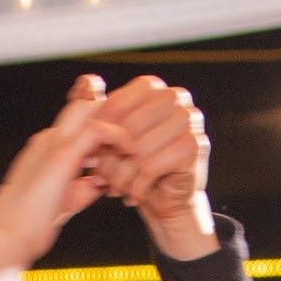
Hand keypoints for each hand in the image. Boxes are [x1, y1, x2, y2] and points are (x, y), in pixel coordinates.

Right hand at [0, 81, 127, 270]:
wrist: (7, 237)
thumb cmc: (28, 227)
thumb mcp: (64, 202)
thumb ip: (83, 187)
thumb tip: (103, 183)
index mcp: (47, 147)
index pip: (79, 118)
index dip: (103, 121)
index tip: (122, 141)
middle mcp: (49, 138)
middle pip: (84, 102)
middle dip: (112, 109)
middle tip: (134, 130)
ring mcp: (53, 142)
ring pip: (91, 106)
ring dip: (118, 120)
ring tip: (135, 141)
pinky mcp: (61, 154)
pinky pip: (98, 130)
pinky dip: (118, 137)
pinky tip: (130, 151)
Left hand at [95, 75, 217, 259]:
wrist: (164, 200)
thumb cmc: (135, 166)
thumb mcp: (109, 137)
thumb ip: (98, 108)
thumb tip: (85, 81)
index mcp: (152, 87)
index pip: (114, 105)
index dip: (98, 135)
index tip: (91, 157)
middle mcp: (174, 96)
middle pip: (127, 128)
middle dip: (109, 159)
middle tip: (103, 178)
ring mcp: (188, 119)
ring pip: (138, 149)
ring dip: (121, 177)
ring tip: (118, 188)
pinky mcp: (194, 144)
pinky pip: (152, 166)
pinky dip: (137, 187)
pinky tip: (135, 194)